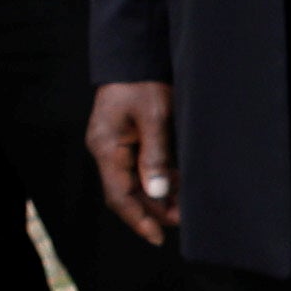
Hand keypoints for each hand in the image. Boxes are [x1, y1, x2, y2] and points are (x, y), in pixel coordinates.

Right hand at [88, 80, 176, 243]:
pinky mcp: (129, 138)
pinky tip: (179, 185)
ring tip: (184, 209)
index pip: (119, 195)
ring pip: (136, 180)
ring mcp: (117, 145)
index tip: (157, 237)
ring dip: (158, 195)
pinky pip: (142, 166)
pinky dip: (160, 178)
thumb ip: (155, 155)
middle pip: (127, 191)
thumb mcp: (154, 117)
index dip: (138, 218)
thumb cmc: (143, 83)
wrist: (136, 53)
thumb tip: (156, 192)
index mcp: (106, 148)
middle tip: (182, 222)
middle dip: (153, 209)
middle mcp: (107, 150)